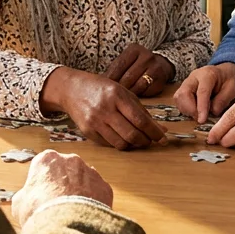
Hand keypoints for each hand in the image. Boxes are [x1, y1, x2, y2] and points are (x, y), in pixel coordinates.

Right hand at [11, 149, 113, 225]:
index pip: (44, 166)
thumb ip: (24, 195)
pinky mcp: (104, 186)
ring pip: (84, 180)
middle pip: (66, 170)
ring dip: (79, 192)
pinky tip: (85, 216)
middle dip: (63, 184)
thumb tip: (25, 198)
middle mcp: (71, 160)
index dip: (42, 182)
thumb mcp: (19, 204)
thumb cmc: (39, 212)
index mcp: (47, 159)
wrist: (68, 226)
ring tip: (73, 213)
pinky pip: (98, 193)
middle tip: (58, 204)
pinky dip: (93, 202)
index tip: (41, 195)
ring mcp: (90, 172)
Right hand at [41, 68, 166, 149]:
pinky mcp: (88, 132)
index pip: (140, 119)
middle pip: (132, 134)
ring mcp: (95, 122)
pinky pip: (109, 144)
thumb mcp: (123, 92)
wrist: (71, 89)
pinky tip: (122, 137)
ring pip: (121, 143)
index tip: (163, 138)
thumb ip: (142, 110)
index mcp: (117, 96)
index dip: (154, 132)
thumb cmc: (100, 88)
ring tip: (138, 139)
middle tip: (151, 140)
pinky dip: (120, 143)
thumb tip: (161, 129)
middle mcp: (105, 109)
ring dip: (134, 145)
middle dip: (146, 141)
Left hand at [104, 43, 175, 96]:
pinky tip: (132, 98)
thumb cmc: (137, 64)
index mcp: (134, 50)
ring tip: (120, 100)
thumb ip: (115, 69)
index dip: (110, 78)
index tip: (102, 88)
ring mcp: (155, 68)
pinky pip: (146, 91)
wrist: (161, 64)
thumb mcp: (127, 61)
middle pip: (127, 77)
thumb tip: (100, 82)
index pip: (119, 65)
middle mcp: (146, 57)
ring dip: (127, 94)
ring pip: (137, 86)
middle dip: (117, 89)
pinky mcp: (161, 80)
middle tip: (109, 97)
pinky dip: (138, 95)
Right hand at [173, 63, 234, 122]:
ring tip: (199, 114)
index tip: (202, 120)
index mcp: (208, 74)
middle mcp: (194, 77)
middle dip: (191, 109)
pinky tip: (195, 111)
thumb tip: (212, 112)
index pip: (202, 91)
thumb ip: (223, 100)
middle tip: (201, 118)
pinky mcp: (183, 89)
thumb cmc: (228, 80)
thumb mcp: (232, 89)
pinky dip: (184, 108)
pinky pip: (178, 100)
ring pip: (179, 97)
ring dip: (187, 110)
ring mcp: (187, 82)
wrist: (224, 73)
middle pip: (184, 93)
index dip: (201, 107)